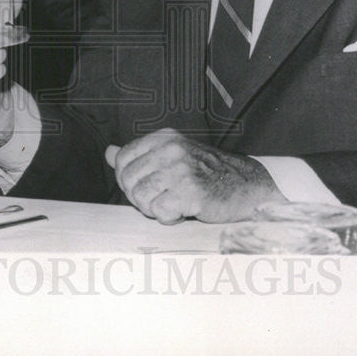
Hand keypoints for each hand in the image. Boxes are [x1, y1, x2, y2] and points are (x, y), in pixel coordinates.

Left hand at [104, 128, 285, 223]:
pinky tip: (185, 210)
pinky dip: (170, 218)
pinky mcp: (191, 192)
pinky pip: (160, 213)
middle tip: (162, 199)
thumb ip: (140, 155)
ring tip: (175, 204)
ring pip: (141, 198)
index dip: (128, 180)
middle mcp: (172, 149)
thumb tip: (109, 152)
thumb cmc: (209, 174)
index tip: (146, 187)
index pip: (123, 159)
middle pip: (129, 181)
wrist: (247, 186)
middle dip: (140, 198)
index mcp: (164, 137)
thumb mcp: (173, 156)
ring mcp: (182, 169)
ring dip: (155, 209)